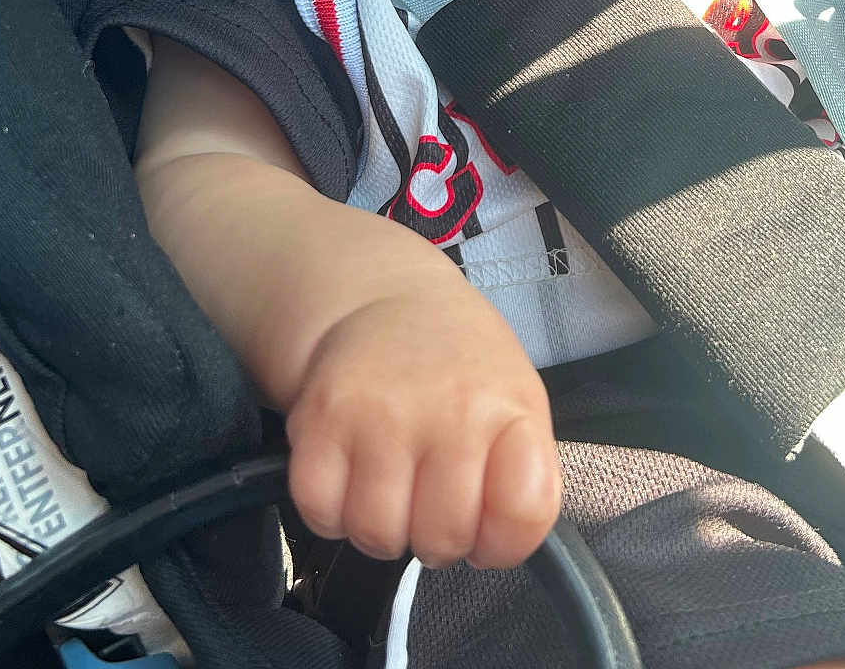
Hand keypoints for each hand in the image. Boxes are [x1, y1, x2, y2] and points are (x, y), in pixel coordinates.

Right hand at [284, 271, 560, 569]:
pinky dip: (332, 511)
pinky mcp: (320, 419)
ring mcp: (381, 415)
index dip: (504, 539)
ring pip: (378, 535)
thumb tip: (500, 544)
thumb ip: (524, 475)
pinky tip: (352, 476)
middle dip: (437, 537)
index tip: (489, 520)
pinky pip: (320, 514)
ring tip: (393, 484)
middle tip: (431, 497)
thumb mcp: (518, 401)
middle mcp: (449, 410)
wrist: (389, 300)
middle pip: (443, 538)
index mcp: (510, 409)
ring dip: (383, 527)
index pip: (524, 513)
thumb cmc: (460, 366)